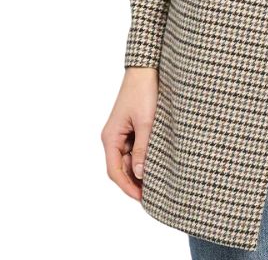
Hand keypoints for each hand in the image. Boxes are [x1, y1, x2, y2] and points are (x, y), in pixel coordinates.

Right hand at [101, 66, 158, 200]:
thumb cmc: (144, 91)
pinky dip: (143, 156)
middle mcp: (112, 137)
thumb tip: (140, 174)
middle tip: (152, 193)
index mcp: (110, 137)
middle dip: (134, 181)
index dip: (127, 187)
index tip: (142, 198)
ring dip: (139, 168)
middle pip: (120, 167)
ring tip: (157, 180)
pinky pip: (133, 148)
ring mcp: (120, 132)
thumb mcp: (146, 122)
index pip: (115, 171)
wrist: (145, 68)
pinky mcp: (129, 127)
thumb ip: (143, 148)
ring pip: (128, 159)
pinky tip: (155, 161)